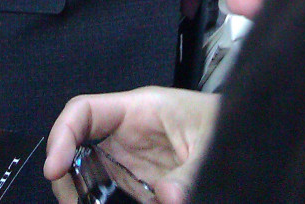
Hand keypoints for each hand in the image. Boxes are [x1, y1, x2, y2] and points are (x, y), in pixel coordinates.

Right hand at [44, 87, 219, 203]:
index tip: (55, 169)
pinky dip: (98, 203)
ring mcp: (129, 159)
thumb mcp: (214, 144)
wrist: (249, 137)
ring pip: (88, 174)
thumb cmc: (229, 122)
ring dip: (81, 195)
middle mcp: (126, 133)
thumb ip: (192, 173)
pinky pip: (107, 193)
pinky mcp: (137, 182)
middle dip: (66, 174)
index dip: (63, 135)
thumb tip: (167, 198)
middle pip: (78, 146)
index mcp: (139, 110)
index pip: (85, 110)